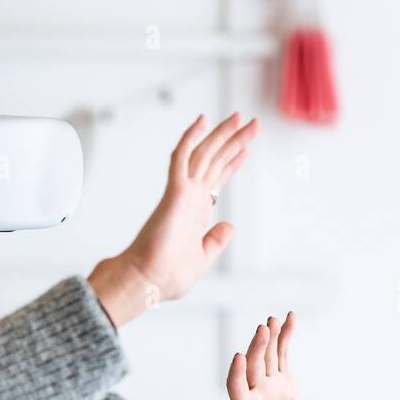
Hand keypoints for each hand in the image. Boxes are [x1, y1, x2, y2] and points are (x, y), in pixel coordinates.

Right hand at [88, 112, 258, 325]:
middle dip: (233, 141)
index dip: (231, 163)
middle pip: (214, 161)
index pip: (216, 179)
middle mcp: (190, 198)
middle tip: (250, 122)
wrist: (149, 282)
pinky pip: (181, 157)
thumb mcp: (202, 258)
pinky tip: (202, 121)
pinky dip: (190, 138)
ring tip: (240, 117)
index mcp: (196, 212)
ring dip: (222, 135)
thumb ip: (215, 241)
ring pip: (203, 154)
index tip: (244, 149)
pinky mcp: (175, 192)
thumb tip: (229, 226)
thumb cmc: (168, 276)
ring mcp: (182, 193)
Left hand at [216, 314, 298, 399]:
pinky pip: (283, 355)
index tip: (238, 357)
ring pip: (269, 356)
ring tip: (273, 319)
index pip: (236, 385)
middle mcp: (253, 390)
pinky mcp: (281, 380)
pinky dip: (286, 337)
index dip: (236, 372)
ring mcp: (267, 383)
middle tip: (262, 328)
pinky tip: (290, 318)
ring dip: (271, 337)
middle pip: (253, 365)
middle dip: (257, 347)